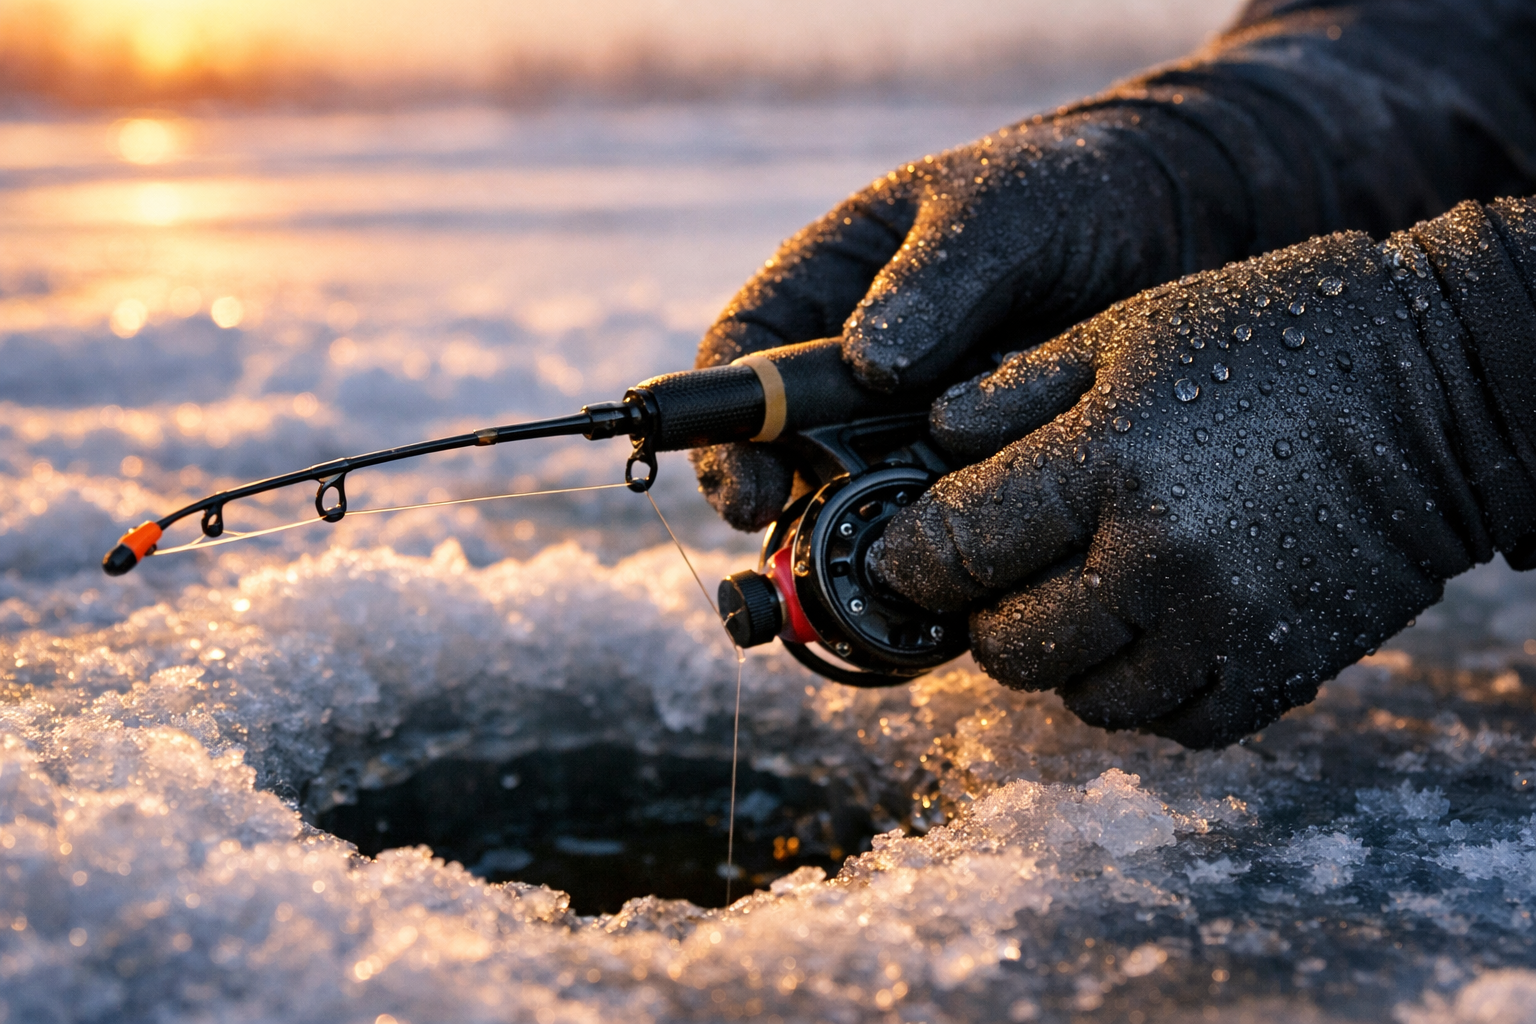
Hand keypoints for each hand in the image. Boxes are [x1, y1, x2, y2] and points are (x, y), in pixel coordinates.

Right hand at [690, 109, 1248, 529]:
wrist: (1172, 225)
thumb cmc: (1065, 193)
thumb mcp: (1000, 212)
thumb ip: (936, 280)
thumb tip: (869, 364)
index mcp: (829, 289)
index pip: (742, 363)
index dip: (724, 435)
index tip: (750, 491)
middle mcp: (856, 369)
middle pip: (788, 455)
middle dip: (793, 516)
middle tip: (820, 559)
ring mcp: (913, 426)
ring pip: (862, 503)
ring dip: (872, 545)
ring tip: (904, 575)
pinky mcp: (975, 469)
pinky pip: (944, 525)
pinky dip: (950, 556)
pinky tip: (971, 581)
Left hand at [873, 227, 1497, 747]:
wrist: (1442, 387)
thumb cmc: (1272, 339)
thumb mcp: (1126, 332)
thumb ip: (1013, 395)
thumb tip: (927, 449)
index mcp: (1107, 462)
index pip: (956, 550)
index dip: (908, 563)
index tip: (901, 561)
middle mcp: (1158, 559)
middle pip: (1007, 645)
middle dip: (981, 617)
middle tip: (996, 579)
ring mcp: (1223, 628)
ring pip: (1083, 698)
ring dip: (1062, 659)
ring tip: (1083, 600)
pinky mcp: (1281, 671)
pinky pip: (1170, 723)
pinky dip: (1143, 690)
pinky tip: (1152, 631)